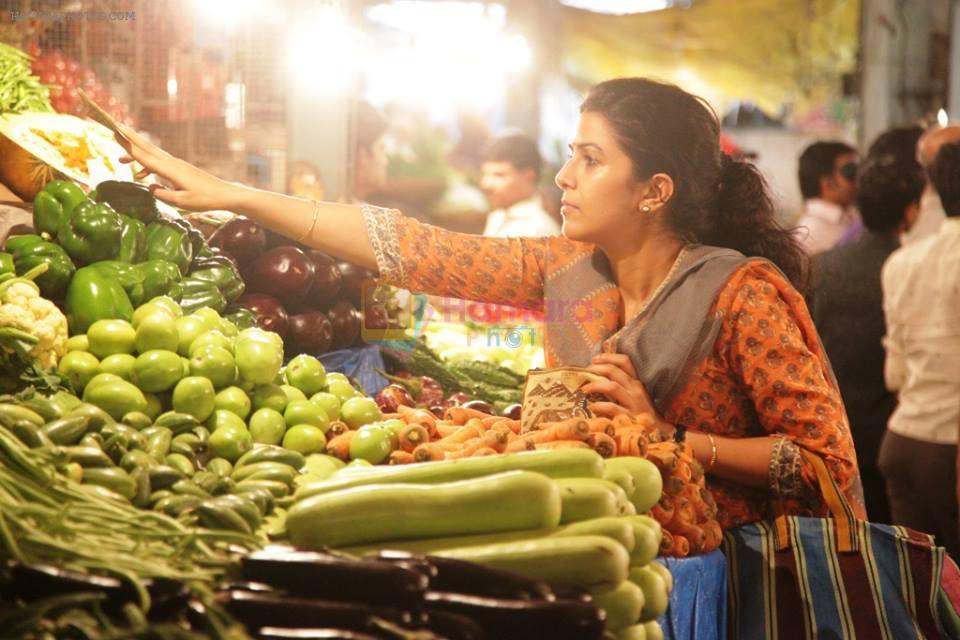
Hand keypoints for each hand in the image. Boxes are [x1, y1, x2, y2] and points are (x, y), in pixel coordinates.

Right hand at [114, 124, 241, 210]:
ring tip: (120, 158)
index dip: (128, 145)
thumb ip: (163, 195)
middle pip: (146, 148)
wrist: (223, 194)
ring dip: (136, 153)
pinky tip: (141, 175)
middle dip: (129, 138)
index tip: (115, 132)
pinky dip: (148, 165)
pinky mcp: (180, 169)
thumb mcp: (182, 202)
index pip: (144, 156)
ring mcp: (176, 164)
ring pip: (152, 155)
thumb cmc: (204, 199)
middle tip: (113, 126)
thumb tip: (150, 187)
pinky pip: (159, 164)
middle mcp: (172, 163)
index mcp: (170, 170)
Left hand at [582, 353, 656, 417]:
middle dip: (597, 368)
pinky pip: (612, 408)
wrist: (658, 433)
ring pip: (612, 387)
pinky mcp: (630, 418)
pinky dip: (600, 406)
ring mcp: (633, 403)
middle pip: (614, 371)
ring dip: (596, 385)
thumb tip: (598, 377)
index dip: (608, 357)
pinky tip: (593, 407)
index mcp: (636, 382)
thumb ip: (621, 385)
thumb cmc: (641, 413)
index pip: (624, 362)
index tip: (595, 359)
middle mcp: (636, 389)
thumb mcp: (634, 396)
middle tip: (585, 371)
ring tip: (585, 388)